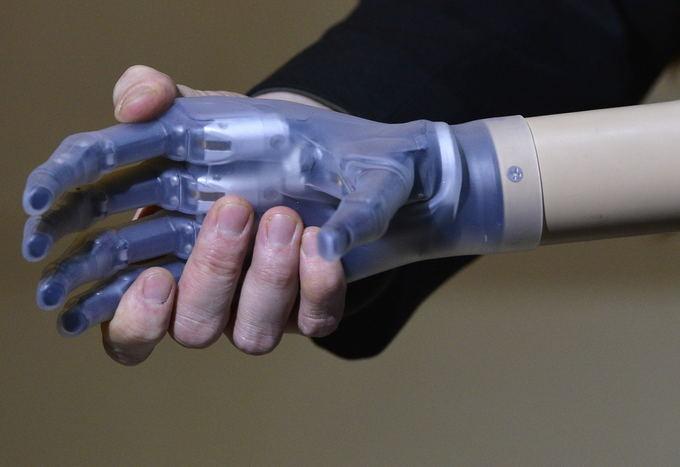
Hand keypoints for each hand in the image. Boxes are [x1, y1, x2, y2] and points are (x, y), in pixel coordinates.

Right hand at [39, 65, 346, 362]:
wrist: (328, 150)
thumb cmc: (249, 138)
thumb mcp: (198, 109)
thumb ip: (154, 96)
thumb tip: (133, 103)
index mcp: (163, 248)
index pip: (116, 291)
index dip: (100, 295)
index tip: (120, 268)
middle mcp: (207, 285)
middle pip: (186, 321)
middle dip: (208, 272)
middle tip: (233, 209)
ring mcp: (258, 300)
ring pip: (249, 335)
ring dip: (264, 279)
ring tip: (284, 217)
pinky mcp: (309, 306)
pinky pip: (313, 321)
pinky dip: (317, 286)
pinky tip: (321, 244)